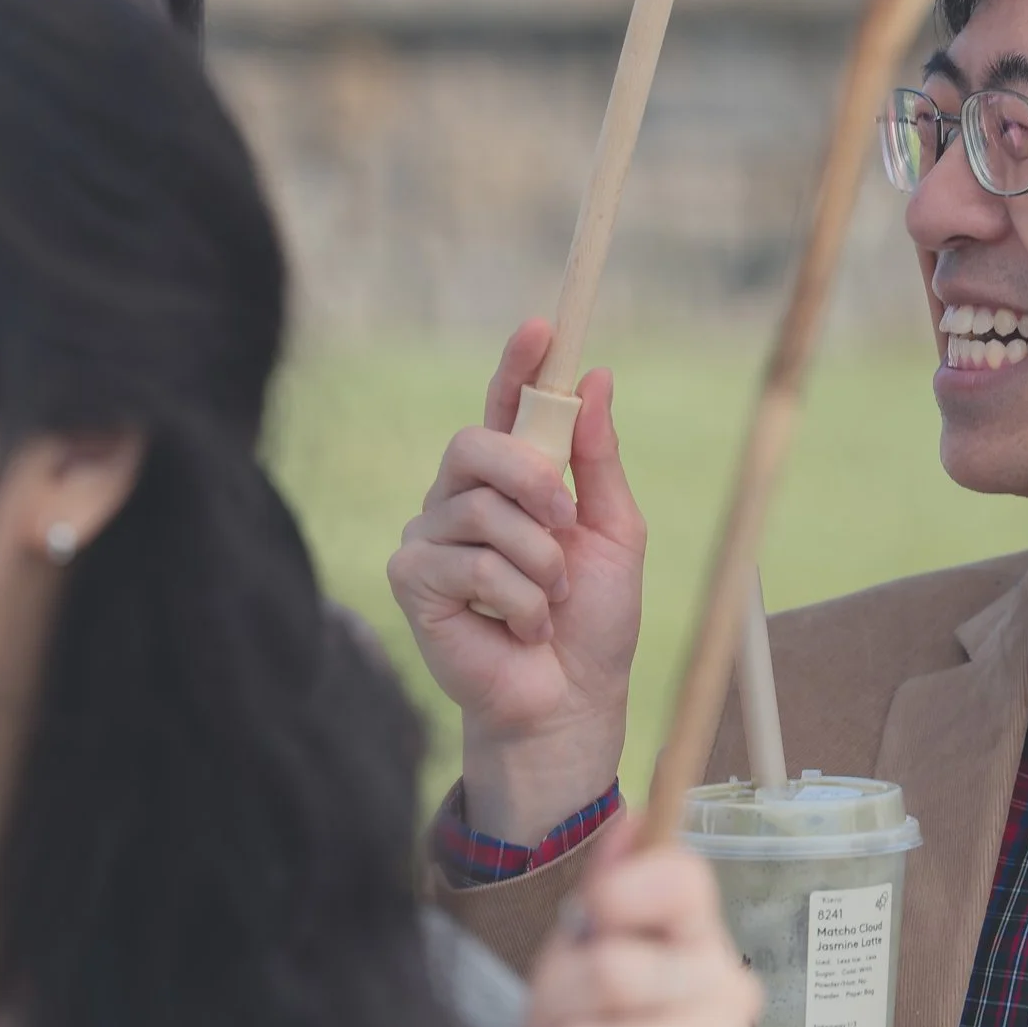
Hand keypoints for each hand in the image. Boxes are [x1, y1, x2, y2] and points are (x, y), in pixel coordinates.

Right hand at [388, 322, 644, 840]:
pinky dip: (517, 598)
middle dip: (533, 477)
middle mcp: (461, 500)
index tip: (543, 325)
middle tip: (566, 520)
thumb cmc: (591, 622)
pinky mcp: (412, 581)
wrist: (571, 701)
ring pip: (482, 508)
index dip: (517, 364)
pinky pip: (469, 561)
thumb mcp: (614, 533)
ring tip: (550, 600)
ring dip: (538, 559)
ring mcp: (431, 538)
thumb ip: (598, 459)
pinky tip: (519, 628)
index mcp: (511, 482)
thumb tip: (595, 377)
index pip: (505, 407)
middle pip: (476, 443)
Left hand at [512, 824, 761, 1026]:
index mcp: (695, 951)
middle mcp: (722, 985)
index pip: (681, 875)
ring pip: (602, 991)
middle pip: (611, 944)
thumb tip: (627, 820)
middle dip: (554, 999)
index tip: (595, 915)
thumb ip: (603, 913)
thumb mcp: (579, 992)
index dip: (626, 885)